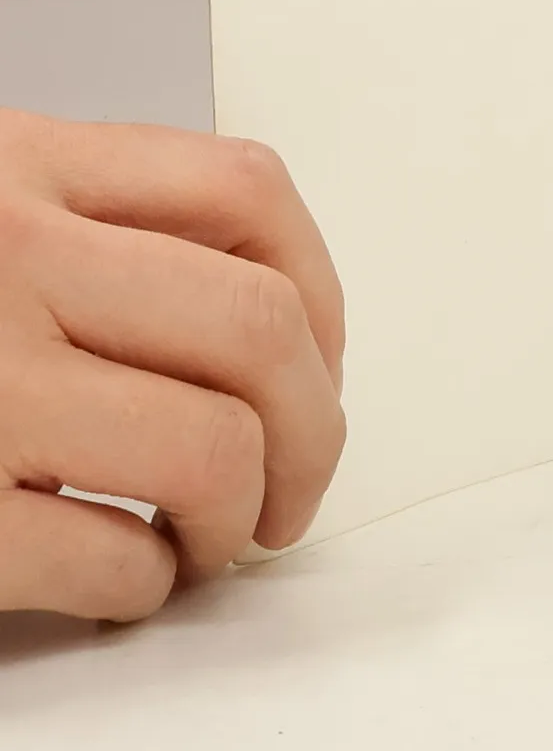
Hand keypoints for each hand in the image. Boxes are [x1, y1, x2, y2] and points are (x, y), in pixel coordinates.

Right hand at [0, 111, 345, 621]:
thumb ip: (84, 216)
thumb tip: (258, 314)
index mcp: (17, 164)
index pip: (245, 191)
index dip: (321, 289)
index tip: (322, 358)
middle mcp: (0, 258)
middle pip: (256, 330)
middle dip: (314, 425)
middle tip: (296, 481)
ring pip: (208, 447)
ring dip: (240, 515)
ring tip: (213, 537)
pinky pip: (104, 555)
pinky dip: (142, 585)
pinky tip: (123, 578)